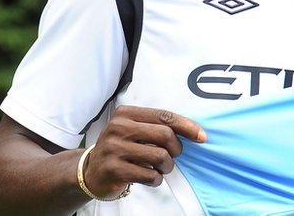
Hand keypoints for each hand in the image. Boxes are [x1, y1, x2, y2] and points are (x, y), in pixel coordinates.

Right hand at [80, 106, 205, 197]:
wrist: (91, 172)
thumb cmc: (122, 148)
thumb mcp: (134, 130)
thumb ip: (157, 126)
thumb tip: (195, 132)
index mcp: (126, 114)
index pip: (164, 116)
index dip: (187, 126)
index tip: (202, 136)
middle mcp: (117, 128)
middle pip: (165, 135)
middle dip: (176, 149)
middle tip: (173, 156)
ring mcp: (113, 149)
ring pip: (160, 156)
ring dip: (167, 166)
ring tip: (161, 168)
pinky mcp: (113, 169)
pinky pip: (149, 175)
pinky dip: (156, 179)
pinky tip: (151, 178)